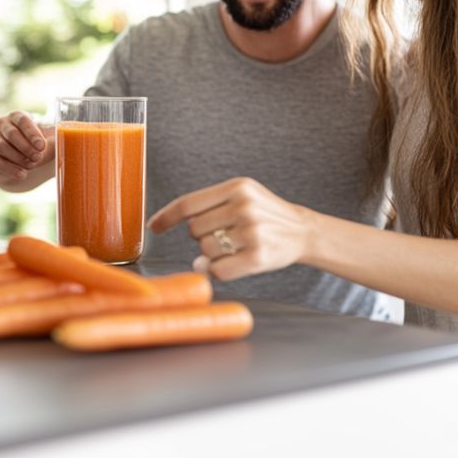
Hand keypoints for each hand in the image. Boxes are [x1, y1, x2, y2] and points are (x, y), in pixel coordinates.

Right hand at [0, 111, 54, 190]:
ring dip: (18, 158)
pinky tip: (22, 174)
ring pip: (2, 148)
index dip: (32, 133)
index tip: (41, 146)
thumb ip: (55, 141)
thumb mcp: (49, 141)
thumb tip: (65, 141)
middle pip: (11, 134)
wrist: (23, 162)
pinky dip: (10, 169)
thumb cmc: (38, 146)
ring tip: (32, 165)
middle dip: (25, 147)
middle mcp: (2, 125)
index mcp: (17, 116)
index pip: (23, 121)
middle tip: (38, 157)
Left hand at [148, 177, 314, 280]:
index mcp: (237, 187)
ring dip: (211, 254)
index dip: (166, 216)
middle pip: (194, 229)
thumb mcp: (242, 195)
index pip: (189, 203)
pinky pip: (218, 270)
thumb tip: (162, 223)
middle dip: (201, 236)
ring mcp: (252, 232)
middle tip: (221, 236)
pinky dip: (216, 270)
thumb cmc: (265, 214)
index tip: (154, 226)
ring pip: (205, 250)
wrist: (303, 231)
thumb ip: (208, 204)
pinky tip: (228, 264)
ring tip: (231, 248)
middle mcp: (244, 206)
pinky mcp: (257, 256)